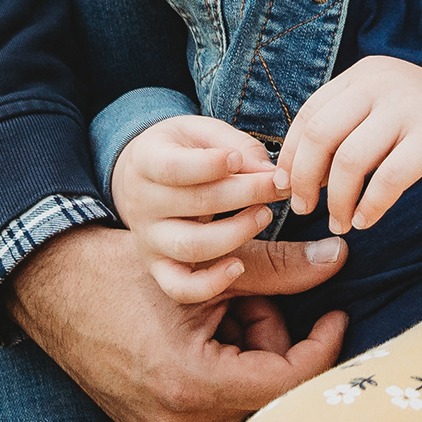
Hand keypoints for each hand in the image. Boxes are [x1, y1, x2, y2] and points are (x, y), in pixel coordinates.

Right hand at [6, 220, 349, 421]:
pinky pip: (217, 407)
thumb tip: (340, 256)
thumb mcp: (208, 265)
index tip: (336, 311)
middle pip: (270, 394)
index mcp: (191, 386)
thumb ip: (281, 266)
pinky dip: (226, 369)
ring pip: (247, 401)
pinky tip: (205, 332)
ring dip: (252, 354)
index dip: (322, 344)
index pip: (289, 381)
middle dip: (277, 341)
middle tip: (256, 298)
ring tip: (224, 308)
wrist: (53, 288)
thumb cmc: (125, 270)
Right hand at [111, 113, 290, 303]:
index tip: (240, 158)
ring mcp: (150, 239)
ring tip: (264, 214)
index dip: (210, 164)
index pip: (174, 168)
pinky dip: (210, 284)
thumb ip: (237, 146)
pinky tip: (239, 266)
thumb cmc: (184, 150)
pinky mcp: (160, 267)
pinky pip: (181, 288)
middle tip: (278, 185)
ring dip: (237, 232)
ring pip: (192, 245)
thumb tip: (271, 172)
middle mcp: (143, 204)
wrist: (144, 178)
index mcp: (146, 162)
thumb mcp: (202, 133)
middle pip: (195, 204)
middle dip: (246, 193)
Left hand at [280, 55, 421, 232]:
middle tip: (304, 209)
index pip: (310, 114)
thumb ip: (343, 130)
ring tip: (339, 222)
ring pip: (350, 160)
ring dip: (337, 200)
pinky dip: (370, 206)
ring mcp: (410, 107)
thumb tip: (292, 173)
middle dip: (305, 179)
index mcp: (364, 75)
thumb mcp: (382, 115)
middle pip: (321, 135)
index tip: (286, 187)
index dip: (290, 155)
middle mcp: (383, 83)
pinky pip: (388, 179)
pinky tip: (365, 221)